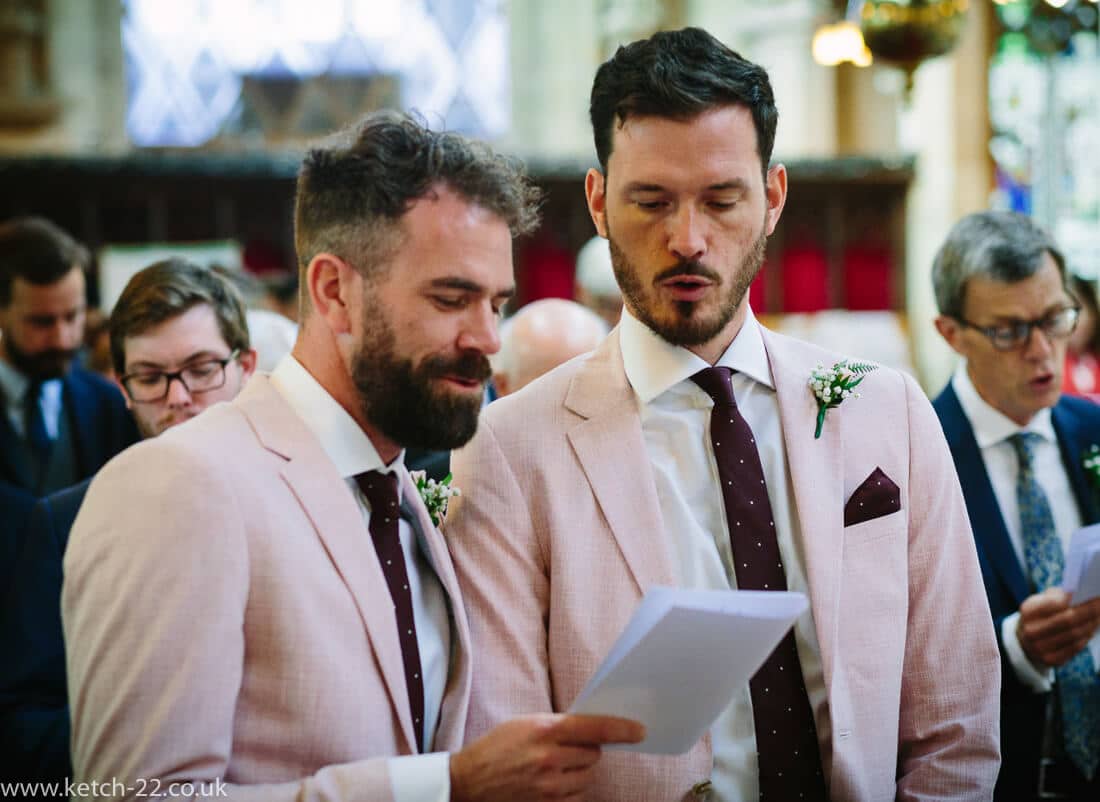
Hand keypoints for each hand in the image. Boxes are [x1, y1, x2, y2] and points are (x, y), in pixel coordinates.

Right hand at [449, 713, 644, 801]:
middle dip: (585, 751)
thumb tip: (592, 728)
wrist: (468, 782)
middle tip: (565, 749)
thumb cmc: (497, 748)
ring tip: (553, 767)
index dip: (621, 729)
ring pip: (587, 777)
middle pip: (593, 754)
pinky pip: (577, 796)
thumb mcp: (525, 724)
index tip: (639, 730)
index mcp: (544, 730)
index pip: (594, 728)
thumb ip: (558, 725)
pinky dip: (571, 789)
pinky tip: (551, 784)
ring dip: (579, 771)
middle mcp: (549, 758)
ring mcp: (549, 787)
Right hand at [1017, 587, 1099, 667]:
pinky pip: (1075, 648)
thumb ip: (1057, 596)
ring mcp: (1039, 647)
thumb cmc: (1040, 616)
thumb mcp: (1041, 602)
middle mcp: (1031, 631)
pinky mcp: (1050, 660)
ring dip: (1091, 624)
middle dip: (1089, 611)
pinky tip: (1092, 629)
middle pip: (1067, 620)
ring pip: (1074, 635)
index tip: (1091, 594)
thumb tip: (1079, 594)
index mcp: (1028, 612)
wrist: (1025, 641)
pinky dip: (1086, 637)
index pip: (1054, 604)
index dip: (1075, 599)